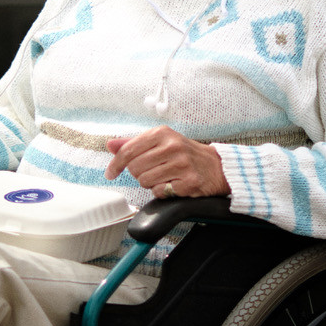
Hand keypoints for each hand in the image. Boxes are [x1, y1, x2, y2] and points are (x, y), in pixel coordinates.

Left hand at [105, 126, 231, 198]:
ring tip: (163, 177)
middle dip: (139, 174)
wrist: (215, 166)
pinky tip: (172, 184)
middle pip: (135, 168)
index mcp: (162, 134)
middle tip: (152, 171)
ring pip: (145, 181)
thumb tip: (110, 144)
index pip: (128, 150)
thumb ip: (134, 143)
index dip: (115, 164)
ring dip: (150, 183)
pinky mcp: (188, 182)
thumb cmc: (184, 153)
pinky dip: (162, 191)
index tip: (110, 173)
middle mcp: (172, 146)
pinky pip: (159, 192)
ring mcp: (182, 164)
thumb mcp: (160, 142)